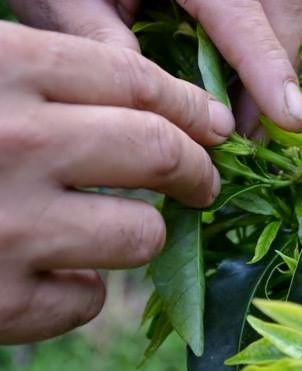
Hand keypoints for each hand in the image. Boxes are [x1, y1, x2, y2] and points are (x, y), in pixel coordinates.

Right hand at [0, 21, 234, 343]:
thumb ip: (51, 83)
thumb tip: (160, 111)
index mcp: (5, 69)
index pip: (137, 81)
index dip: (189, 105)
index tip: (212, 125)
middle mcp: (13, 144)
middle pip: (158, 153)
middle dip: (197, 170)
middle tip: (203, 180)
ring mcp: (5, 228)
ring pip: (138, 236)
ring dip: (143, 235)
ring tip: (124, 227)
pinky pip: (83, 301)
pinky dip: (80, 290)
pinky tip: (55, 274)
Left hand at [2, 0, 301, 134]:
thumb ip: (106, 46)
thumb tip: (167, 110)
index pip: (234, 1)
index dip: (266, 65)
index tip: (289, 119)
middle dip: (280, 69)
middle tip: (253, 134)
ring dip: (281, 59)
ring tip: (250, 114)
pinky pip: (280, 0)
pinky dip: (274, 44)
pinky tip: (248, 80)